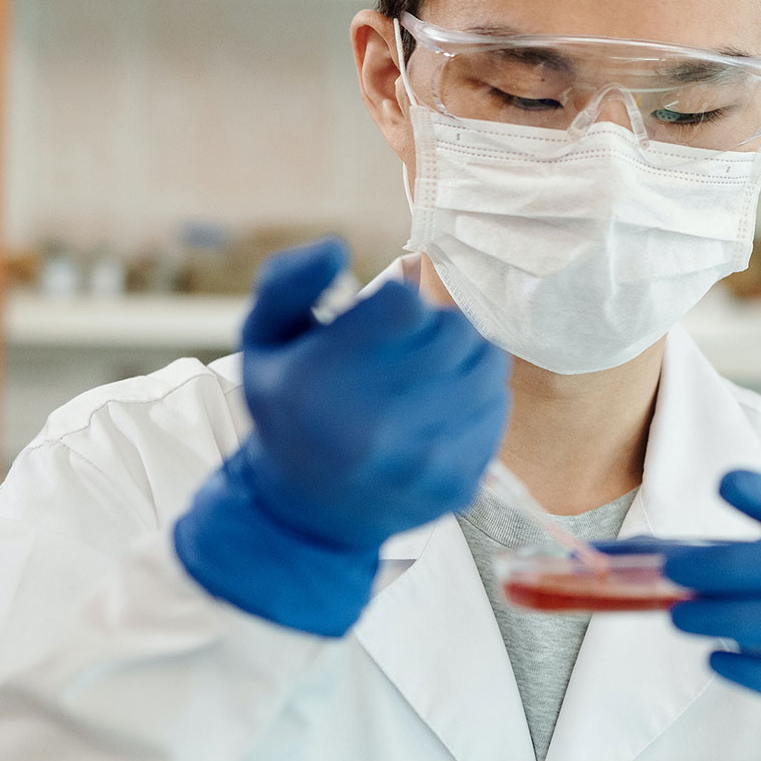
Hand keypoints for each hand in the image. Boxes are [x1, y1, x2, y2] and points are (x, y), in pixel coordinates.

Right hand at [174, 239, 509, 635]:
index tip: (382, 322)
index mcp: (320, 383)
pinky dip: (477, 398)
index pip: (405, 303)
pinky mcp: (459, 482)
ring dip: (463, 357)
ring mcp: (422, 460)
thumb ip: (288, 281)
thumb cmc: (289, 410)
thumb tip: (337, 247)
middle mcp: (374, 426)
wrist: (307, 513)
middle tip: (409, 346)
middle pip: (455, 329)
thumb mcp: (263, 340)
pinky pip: (497, 407)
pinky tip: (441, 411)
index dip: (398, 303)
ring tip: (428, 374)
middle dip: (435, 327)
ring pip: (487, 364)